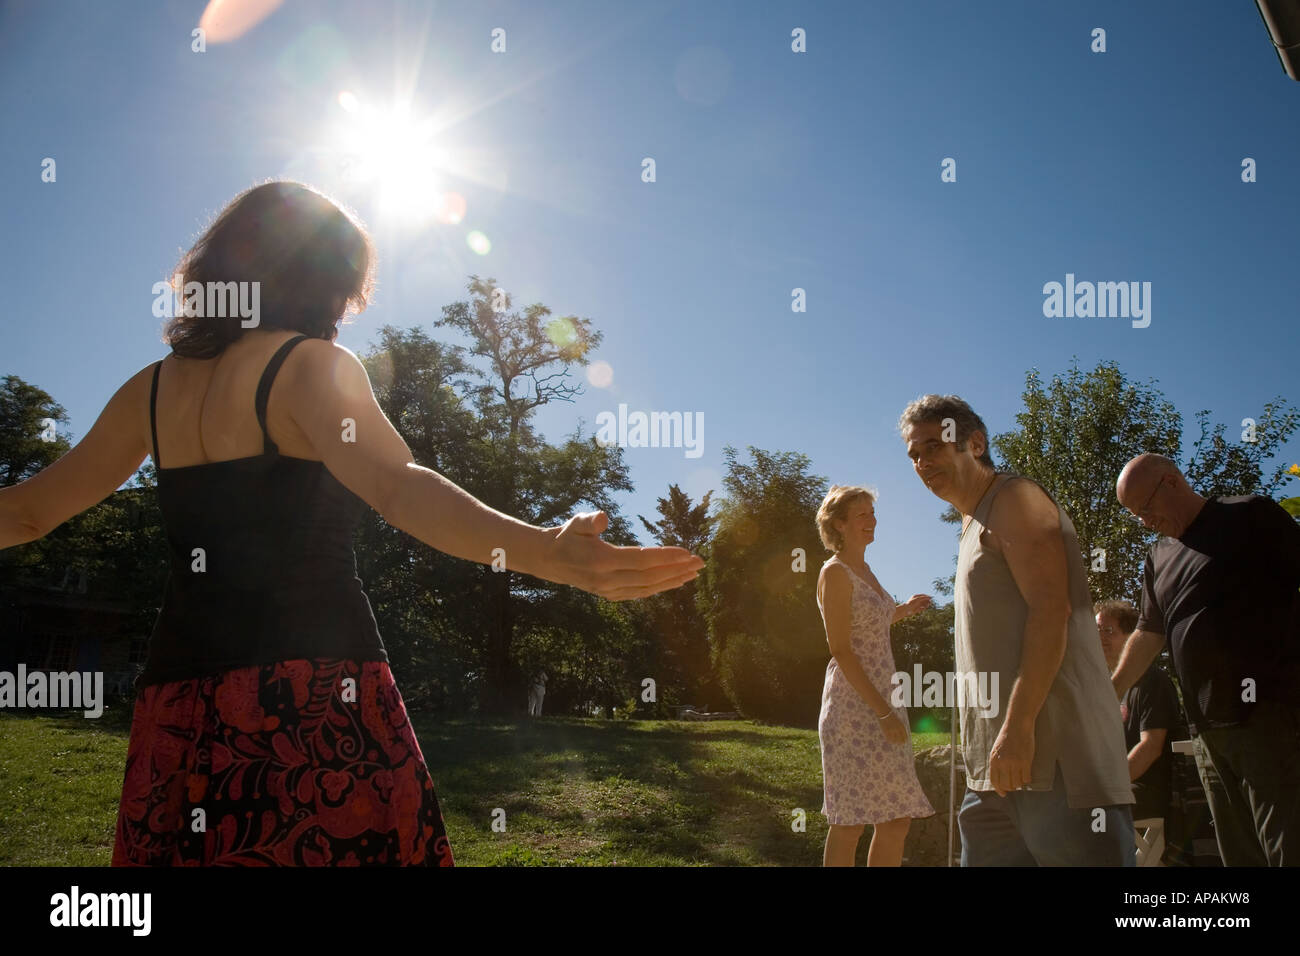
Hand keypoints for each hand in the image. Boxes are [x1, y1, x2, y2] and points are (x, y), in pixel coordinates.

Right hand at [548, 511, 703, 600]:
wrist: (551, 560)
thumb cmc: (568, 536)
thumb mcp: (575, 522)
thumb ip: (590, 520)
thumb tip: (604, 518)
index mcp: (602, 562)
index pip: (641, 560)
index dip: (666, 556)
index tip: (687, 551)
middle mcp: (608, 581)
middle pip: (650, 577)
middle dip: (677, 569)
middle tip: (700, 561)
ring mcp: (610, 591)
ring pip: (648, 588)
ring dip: (673, 580)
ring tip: (694, 573)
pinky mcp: (612, 596)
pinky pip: (641, 593)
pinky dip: (660, 588)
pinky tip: (675, 581)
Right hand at [879, 710, 907, 744]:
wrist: (884, 712)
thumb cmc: (892, 714)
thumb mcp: (899, 720)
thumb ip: (901, 726)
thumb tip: (902, 731)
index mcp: (901, 726)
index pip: (905, 735)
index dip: (905, 739)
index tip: (906, 741)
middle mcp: (897, 729)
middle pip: (900, 738)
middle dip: (901, 741)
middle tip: (902, 743)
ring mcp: (891, 730)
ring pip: (895, 739)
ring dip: (896, 742)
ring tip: (897, 743)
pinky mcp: (886, 731)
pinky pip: (889, 738)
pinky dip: (890, 740)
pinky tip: (891, 741)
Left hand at [898, 594, 932, 618]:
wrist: (906, 610)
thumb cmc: (911, 603)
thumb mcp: (918, 599)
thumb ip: (924, 598)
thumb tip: (929, 597)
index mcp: (916, 596)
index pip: (923, 595)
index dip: (927, 596)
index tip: (931, 598)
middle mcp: (916, 600)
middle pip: (924, 600)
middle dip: (927, 601)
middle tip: (930, 602)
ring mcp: (917, 605)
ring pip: (923, 604)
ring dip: (926, 604)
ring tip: (927, 605)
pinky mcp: (917, 609)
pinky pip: (922, 608)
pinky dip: (924, 608)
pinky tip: (924, 608)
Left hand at [988, 721, 1034, 795]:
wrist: (1017, 726)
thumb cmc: (1007, 737)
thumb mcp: (996, 750)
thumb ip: (997, 763)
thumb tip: (1000, 779)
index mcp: (994, 760)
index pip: (994, 781)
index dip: (999, 790)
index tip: (1003, 794)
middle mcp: (1003, 763)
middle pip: (1007, 785)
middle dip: (1011, 788)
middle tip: (1015, 785)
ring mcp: (1014, 763)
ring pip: (1017, 783)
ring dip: (1019, 784)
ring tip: (1021, 778)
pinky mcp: (1025, 762)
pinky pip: (1026, 779)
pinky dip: (1027, 780)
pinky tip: (1027, 775)